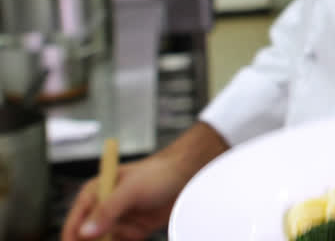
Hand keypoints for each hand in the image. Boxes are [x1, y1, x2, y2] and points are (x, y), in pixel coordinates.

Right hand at [61, 122, 229, 240]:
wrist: (187, 175)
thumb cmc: (158, 174)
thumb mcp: (131, 190)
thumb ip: (108, 210)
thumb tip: (85, 232)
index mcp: (94, 194)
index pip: (74, 224)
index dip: (73, 240)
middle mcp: (103, 209)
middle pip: (88, 238)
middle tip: (113, 240)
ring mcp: (118, 221)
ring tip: (133, 232)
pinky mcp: (134, 230)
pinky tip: (139, 234)